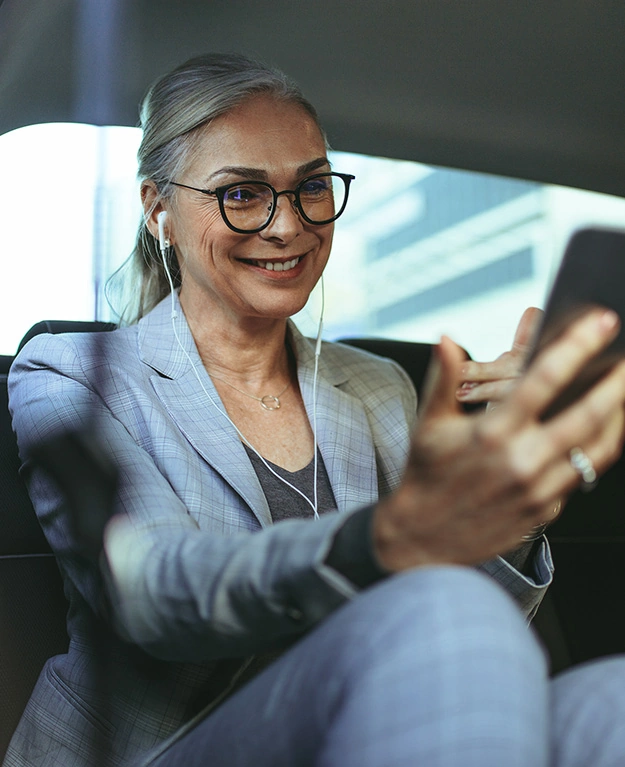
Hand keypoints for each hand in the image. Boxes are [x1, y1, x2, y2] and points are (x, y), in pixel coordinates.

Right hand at [373, 308, 624, 571]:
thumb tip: (448, 339)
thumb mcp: (429, 425)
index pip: (543, 379)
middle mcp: (521, 460)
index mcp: (491, 432)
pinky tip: (605, 429)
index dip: (576, 346)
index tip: (599, 323)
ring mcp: (538, 488)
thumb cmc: (426, 477)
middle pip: (586, 414)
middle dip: (616, 382)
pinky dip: (600, 447)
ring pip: (596, 448)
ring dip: (618, 416)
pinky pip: (583, 474)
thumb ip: (444, 379)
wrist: (423, 538)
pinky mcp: (546, 509)